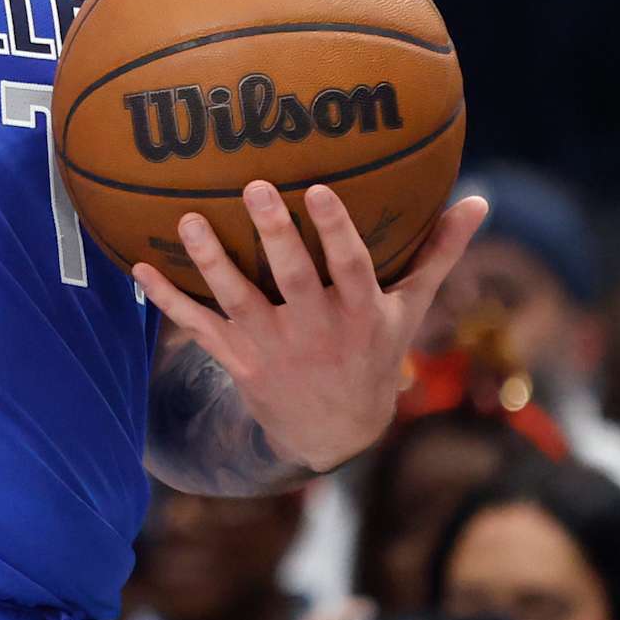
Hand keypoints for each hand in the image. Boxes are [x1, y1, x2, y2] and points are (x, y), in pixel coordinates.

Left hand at [133, 181, 487, 473]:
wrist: (334, 431)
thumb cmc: (375, 352)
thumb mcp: (410, 309)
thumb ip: (438, 253)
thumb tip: (481, 201)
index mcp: (360, 312)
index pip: (351, 267)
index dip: (335, 232)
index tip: (320, 191)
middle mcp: (316, 329)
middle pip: (292, 277)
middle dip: (273, 235)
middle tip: (254, 188)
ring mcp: (273, 346)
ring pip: (237, 299)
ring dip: (210, 261)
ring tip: (188, 222)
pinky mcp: (237, 360)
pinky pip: (197, 327)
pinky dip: (167, 300)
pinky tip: (138, 267)